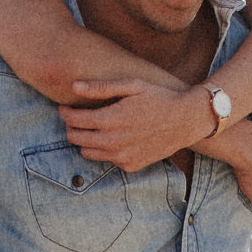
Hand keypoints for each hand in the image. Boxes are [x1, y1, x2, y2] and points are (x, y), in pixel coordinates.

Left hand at [65, 79, 210, 171]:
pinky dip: (105, 149)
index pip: (73, 120)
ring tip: (95, 128)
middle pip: (75, 138)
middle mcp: (113, 142)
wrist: (185, 121)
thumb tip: (73, 86)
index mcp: (110, 120)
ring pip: (86, 153)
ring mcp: (121, 157)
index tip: (66, 107)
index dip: (65, 112)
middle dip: (72, 126)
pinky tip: (116, 137)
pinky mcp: (130, 165)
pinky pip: (107, 159)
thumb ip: (100, 88)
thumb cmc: (158, 98)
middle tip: (78, 117)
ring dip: (86, 140)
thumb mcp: (131, 86)